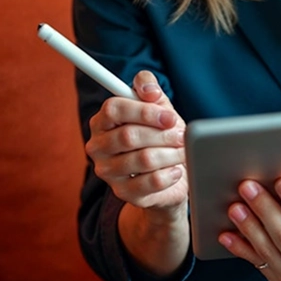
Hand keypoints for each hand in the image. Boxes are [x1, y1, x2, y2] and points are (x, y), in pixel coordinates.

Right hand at [86, 70, 187, 213]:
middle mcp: (98, 146)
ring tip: (182, 151)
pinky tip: (176, 170)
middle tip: (181, 135)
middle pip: (128, 136)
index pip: (113, 109)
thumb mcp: (158, 106)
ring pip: (144, 159)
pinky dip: (170, 174)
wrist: (170, 173)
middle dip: (162, 135)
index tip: (169, 117)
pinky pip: (151, 182)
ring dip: (171, 153)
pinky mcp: (123, 192)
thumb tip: (150, 89)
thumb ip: (149, 88)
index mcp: (102, 121)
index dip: (144, 111)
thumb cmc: (161, 135)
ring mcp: (107, 172)